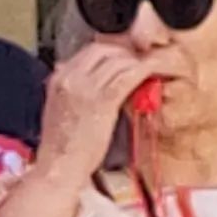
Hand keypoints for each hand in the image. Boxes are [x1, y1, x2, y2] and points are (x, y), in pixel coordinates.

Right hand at [40, 40, 170, 175]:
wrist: (59, 166)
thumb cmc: (64, 146)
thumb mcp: (62, 110)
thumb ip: (76, 91)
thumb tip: (96, 81)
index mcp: (59, 78)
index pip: (90, 50)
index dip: (115, 51)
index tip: (130, 59)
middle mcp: (70, 77)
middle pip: (106, 49)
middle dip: (129, 53)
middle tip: (145, 63)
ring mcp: (85, 87)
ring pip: (120, 59)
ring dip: (141, 62)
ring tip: (156, 69)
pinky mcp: (103, 101)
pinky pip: (130, 75)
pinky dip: (147, 70)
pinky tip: (157, 74)